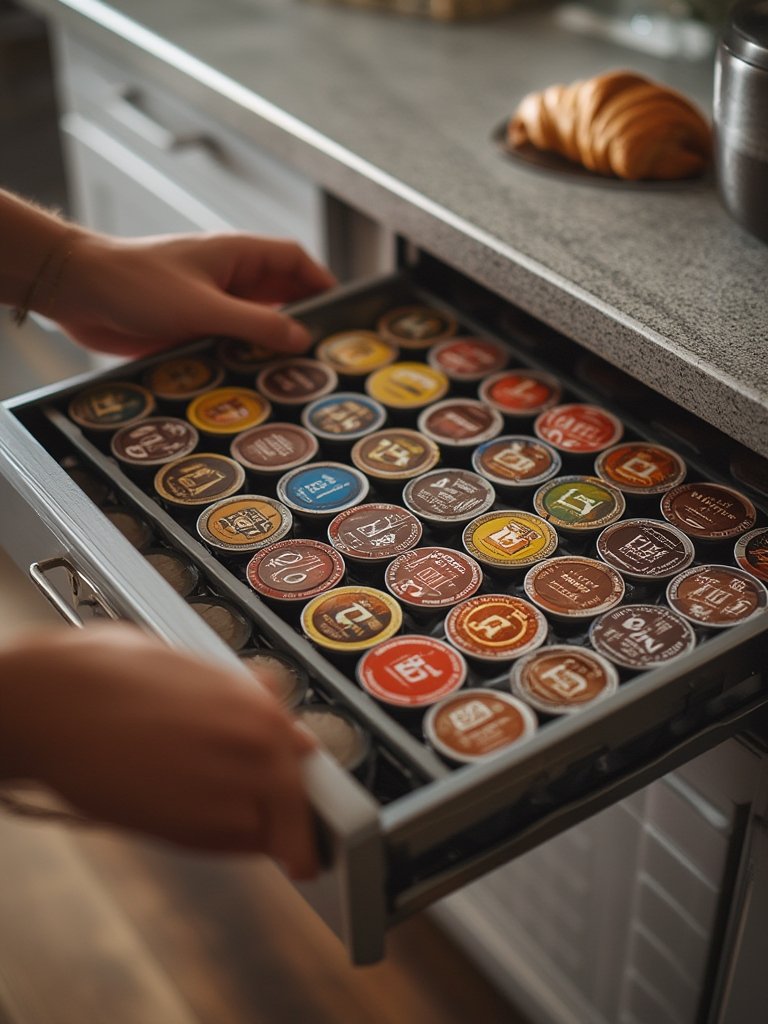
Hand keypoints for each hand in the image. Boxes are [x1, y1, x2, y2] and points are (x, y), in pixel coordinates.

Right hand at [0, 624, 317, 877]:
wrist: (54, 703)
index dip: (300, 776)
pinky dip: (222, 842)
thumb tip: (267, 693)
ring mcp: (225, 793)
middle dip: (290, 815)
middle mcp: (255, 750)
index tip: (305, 792)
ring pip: (265, 829)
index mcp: (258, 705)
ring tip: (221, 814)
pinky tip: (197, 823)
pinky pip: (226, 846)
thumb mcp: (187, 662)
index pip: (303, 756)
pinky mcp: (187, 830)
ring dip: (255, 827)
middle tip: (286, 829)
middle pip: (296, 802)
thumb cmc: (106, 674)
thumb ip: (237, 688)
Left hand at [44, 231, 335, 357]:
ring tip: (293, 377)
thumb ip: (256, 323)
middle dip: (300, 322)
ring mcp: (208, 304)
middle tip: (322, 355)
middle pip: (279, 296)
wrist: (77, 291)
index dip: (320, 282)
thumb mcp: (204, 306)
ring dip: (269, 347)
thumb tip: (300, 337)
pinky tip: (250, 385)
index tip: (340, 312)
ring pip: (253, 325)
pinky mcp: (190, 328)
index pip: (293, 260)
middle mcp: (226, 279)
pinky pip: (227, 345)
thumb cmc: (135, 283)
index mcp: (236, 256)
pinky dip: (241, 361)